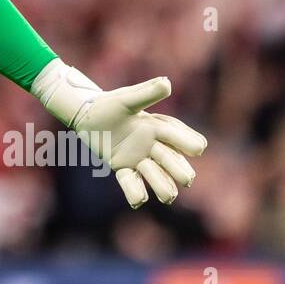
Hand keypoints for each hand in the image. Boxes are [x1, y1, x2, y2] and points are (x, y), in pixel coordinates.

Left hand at [31, 58, 207, 207]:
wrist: (87, 114)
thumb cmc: (110, 103)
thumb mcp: (128, 98)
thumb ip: (147, 92)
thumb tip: (167, 82)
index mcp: (157, 128)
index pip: (178, 137)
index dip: (188, 143)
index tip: (197, 149)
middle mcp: (152, 146)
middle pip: (171, 161)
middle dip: (179, 171)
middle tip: (186, 179)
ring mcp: (138, 159)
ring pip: (155, 176)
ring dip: (162, 185)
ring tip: (167, 197)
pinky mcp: (122, 167)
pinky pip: (130, 182)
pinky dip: (134, 192)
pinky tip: (138, 201)